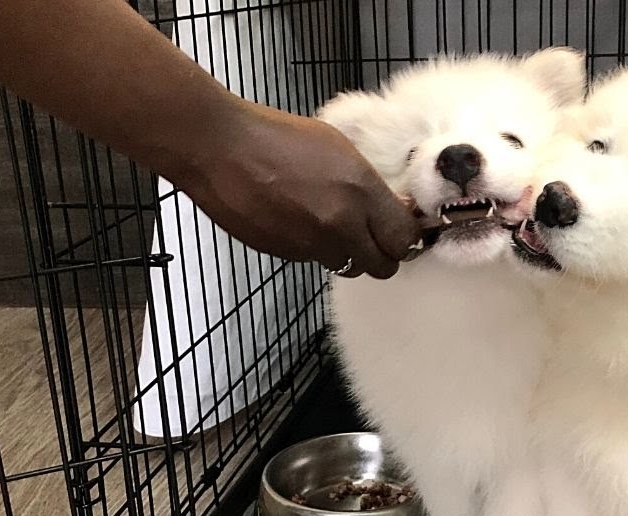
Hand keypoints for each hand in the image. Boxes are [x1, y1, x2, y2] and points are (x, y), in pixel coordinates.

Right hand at [177, 100, 418, 278]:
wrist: (220, 148)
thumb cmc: (278, 135)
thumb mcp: (338, 147)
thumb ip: (369, 185)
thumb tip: (392, 209)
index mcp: (359, 192)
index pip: (404, 239)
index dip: (407, 237)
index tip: (401, 230)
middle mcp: (340, 226)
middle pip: (383, 266)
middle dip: (383, 254)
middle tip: (375, 237)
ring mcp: (311, 245)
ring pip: (349, 267)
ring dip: (349, 254)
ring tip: (332, 225)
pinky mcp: (285, 255)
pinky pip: (314, 261)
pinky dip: (315, 249)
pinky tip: (298, 221)